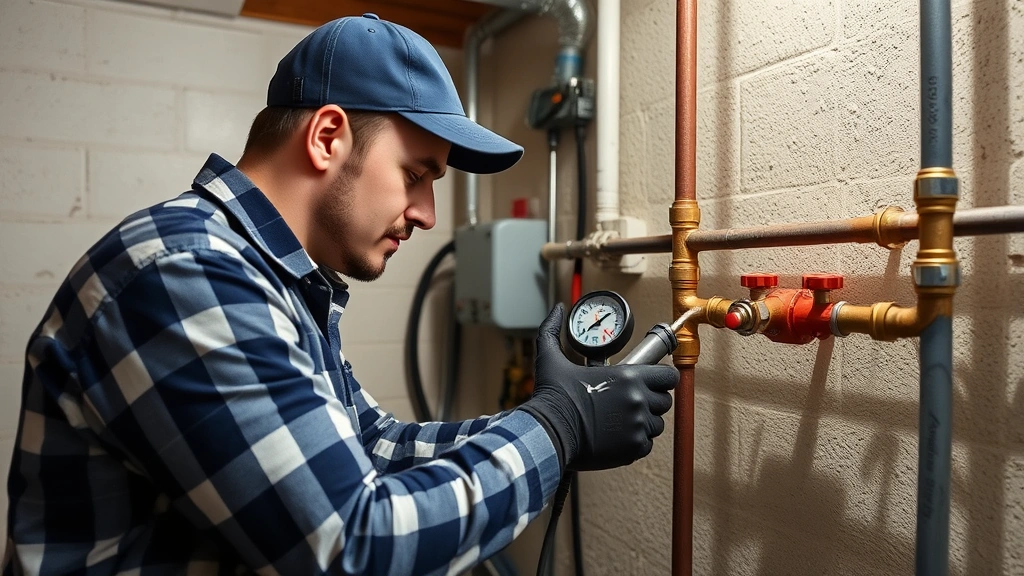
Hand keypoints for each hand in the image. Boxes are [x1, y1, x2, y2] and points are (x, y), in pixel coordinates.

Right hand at [520, 304, 678, 470]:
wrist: (549, 432)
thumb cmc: (553, 397)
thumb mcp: (551, 358)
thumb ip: (553, 330)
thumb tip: (557, 309)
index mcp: (628, 376)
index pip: (668, 376)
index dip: (661, 378)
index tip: (650, 381)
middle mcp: (638, 400)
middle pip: (665, 400)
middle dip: (652, 400)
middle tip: (632, 401)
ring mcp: (637, 425)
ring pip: (657, 423)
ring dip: (644, 421)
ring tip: (622, 419)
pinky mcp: (633, 448)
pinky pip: (647, 444)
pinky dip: (635, 441)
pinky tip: (617, 435)